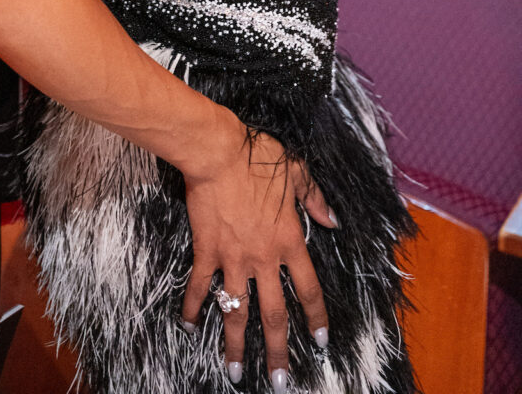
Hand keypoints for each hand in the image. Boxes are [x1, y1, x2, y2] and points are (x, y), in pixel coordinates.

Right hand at [182, 111, 335, 388]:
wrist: (217, 152)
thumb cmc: (257, 157)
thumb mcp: (297, 173)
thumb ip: (315, 199)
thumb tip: (333, 219)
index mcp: (290, 242)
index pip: (308, 291)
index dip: (315, 319)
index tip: (319, 342)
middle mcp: (264, 259)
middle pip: (274, 314)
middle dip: (278, 351)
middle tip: (280, 381)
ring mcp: (233, 259)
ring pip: (236, 311)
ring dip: (235, 344)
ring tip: (234, 373)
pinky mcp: (206, 251)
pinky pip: (199, 286)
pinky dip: (192, 307)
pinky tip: (188, 327)